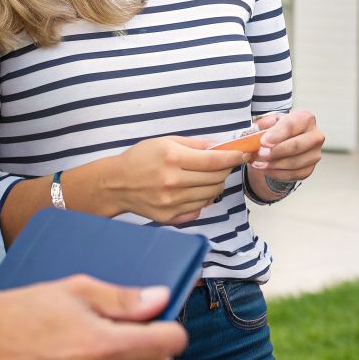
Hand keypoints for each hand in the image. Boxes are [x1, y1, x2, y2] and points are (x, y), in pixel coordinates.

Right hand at [110, 136, 247, 223]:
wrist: (115, 184)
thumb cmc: (140, 158)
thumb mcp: (165, 142)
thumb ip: (194, 144)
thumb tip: (220, 146)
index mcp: (173, 159)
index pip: (214, 161)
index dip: (233, 157)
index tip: (242, 154)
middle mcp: (173, 182)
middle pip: (216, 179)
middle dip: (226, 170)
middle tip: (224, 164)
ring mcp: (172, 202)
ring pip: (211, 194)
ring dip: (216, 184)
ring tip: (209, 176)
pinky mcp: (170, 217)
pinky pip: (199, 208)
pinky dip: (204, 198)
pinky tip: (196, 190)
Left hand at [249, 109, 324, 201]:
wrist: (284, 144)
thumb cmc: (278, 131)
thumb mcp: (269, 122)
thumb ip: (264, 123)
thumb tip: (264, 127)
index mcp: (305, 119)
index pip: (291, 126)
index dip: (276, 134)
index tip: (263, 142)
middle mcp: (315, 135)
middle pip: (296, 146)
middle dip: (276, 151)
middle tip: (260, 154)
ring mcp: (315, 153)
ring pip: (294, 163)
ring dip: (274, 165)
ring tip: (260, 163)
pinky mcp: (310, 168)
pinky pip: (294, 174)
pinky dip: (278, 173)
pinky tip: (268, 169)